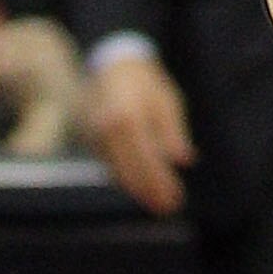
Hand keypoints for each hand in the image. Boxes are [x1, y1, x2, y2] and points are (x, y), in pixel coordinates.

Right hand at [86, 46, 195, 214]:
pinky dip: (124, 178)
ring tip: (157, 204)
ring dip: (136, 190)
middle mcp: (107, 130)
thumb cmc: (144, 82)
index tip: (175, 199)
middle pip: (129, 172)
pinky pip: (108, 166)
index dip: (161, 183)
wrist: (112, 64)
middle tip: (167, 208)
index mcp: (128, 117)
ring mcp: (94, 136)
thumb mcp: (165, 99)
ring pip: (116, 172)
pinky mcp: (88, 140)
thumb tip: (184, 160)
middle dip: (149, 193)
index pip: (147, 160)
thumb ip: (172, 131)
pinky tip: (139, 188)